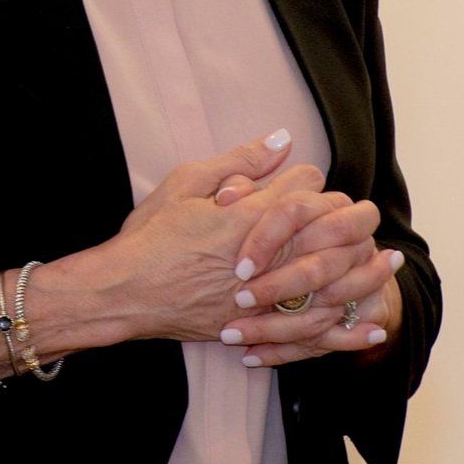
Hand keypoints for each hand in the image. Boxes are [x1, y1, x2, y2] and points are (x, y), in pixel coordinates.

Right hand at [95, 129, 331, 344]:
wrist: (129, 292)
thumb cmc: (151, 236)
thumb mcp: (186, 182)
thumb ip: (239, 160)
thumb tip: (282, 139)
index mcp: (255, 213)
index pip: (311, 182)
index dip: (301, 178)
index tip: (287, 186)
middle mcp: (274, 253)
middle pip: (333, 226)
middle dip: (328, 216)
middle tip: (310, 218)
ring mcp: (273, 293)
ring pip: (334, 272)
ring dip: (335, 259)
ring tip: (322, 254)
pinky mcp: (266, 324)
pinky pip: (320, 317)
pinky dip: (331, 307)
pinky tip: (331, 303)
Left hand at [215, 188, 404, 366]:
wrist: (307, 261)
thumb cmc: (259, 227)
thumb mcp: (243, 204)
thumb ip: (238, 188)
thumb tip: (227, 196)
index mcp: (326, 205)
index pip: (299, 210)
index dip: (268, 236)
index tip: (239, 264)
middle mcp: (351, 242)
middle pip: (320, 264)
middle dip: (280, 286)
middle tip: (239, 299)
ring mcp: (360, 282)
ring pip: (325, 310)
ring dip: (276, 327)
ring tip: (231, 334)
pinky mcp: (357, 317)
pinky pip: (324, 341)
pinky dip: (285, 351)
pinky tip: (250, 356)